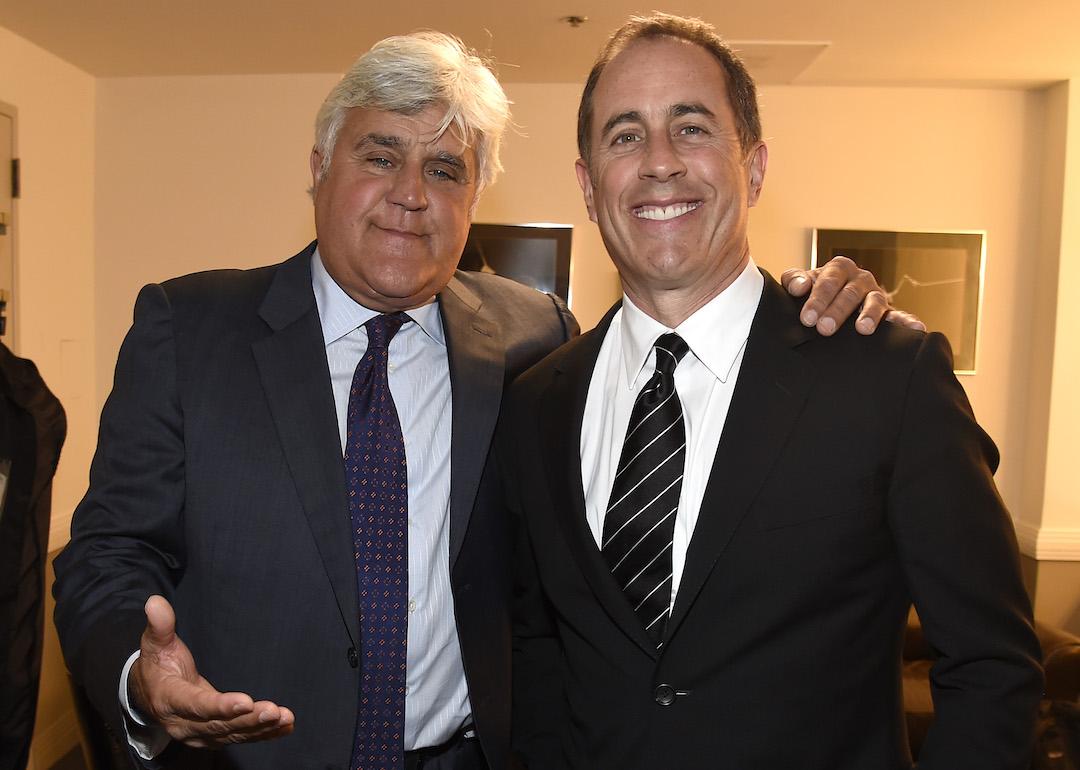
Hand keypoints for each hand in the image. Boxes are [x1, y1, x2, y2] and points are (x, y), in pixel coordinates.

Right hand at [129, 595, 294, 747]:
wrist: (151, 694)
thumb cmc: (158, 666)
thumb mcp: (155, 644)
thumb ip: (160, 625)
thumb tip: (155, 602)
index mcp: (169, 700)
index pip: (196, 705)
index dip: (220, 706)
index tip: (246, 702)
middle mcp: (183, 724)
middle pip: (219, 725)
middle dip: (248, 719)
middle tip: (274, 712)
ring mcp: (199, 734)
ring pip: (232, 734)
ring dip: (261, 728)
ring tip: (285, 719)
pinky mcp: (214, 737)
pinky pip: (240, 737)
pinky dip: (264, 734)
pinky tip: (286, 728)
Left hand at [781, 256, 926, 335]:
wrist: (829, 301)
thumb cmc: (812, 291)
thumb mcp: (801, 283)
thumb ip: (794, 280)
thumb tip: (798, 287)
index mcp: (839, 268)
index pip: (829, 281)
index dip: (817, 299)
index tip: (807, 318)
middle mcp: (860, 279)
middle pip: (850, 294)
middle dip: (837, 311)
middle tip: (824, 329)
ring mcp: (876, 295)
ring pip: (875, 302)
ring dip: (869, 315)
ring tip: (863, 329)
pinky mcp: (888, 312)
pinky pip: (900, 316)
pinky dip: (908, 322)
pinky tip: (917, 329)